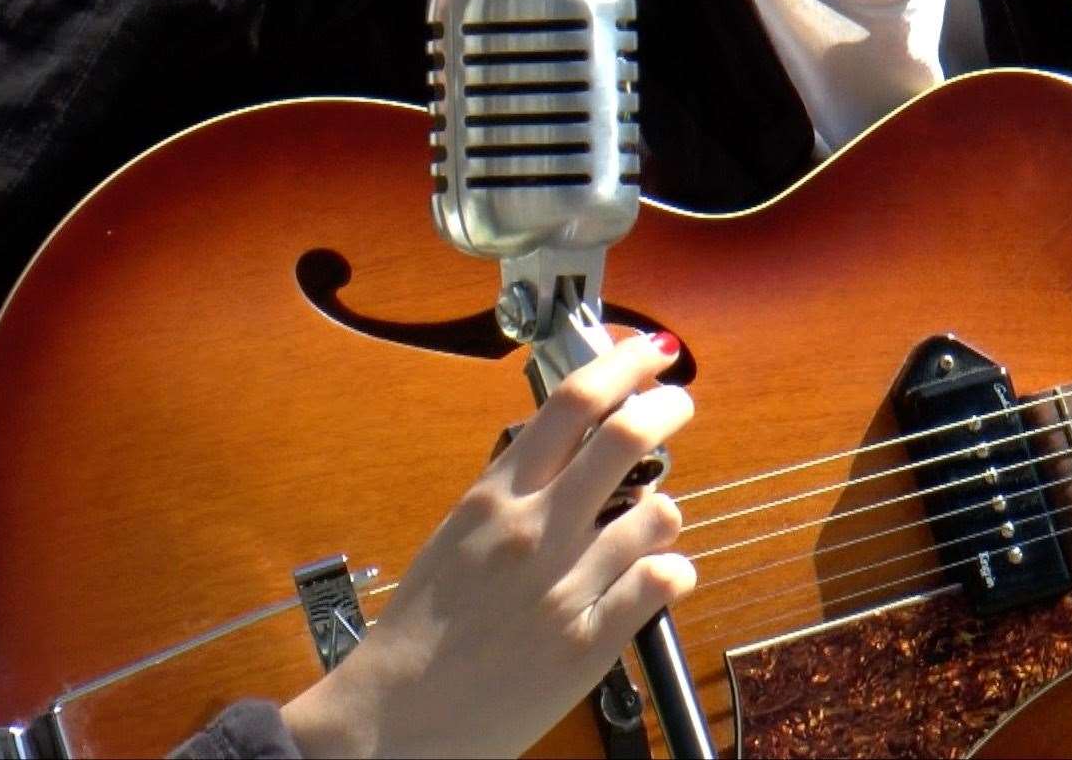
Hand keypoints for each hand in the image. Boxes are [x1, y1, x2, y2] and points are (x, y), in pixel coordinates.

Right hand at [281, 334, 695, 756]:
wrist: (394, 720)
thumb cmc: (422, 629)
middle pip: (628, 437)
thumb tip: (576, 443)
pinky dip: (672, 571)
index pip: (572, 402)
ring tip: (649, 522)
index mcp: (495, 498)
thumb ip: (517, 489)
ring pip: (659, 512)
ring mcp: (566, 587)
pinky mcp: (590, 643)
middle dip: (668, 407)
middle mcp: (534, 532)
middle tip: (678, 403)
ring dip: (664, 509)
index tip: (650, 350)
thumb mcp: (459, 534)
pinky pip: (663, 582)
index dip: (623, 363)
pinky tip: (656, 576)